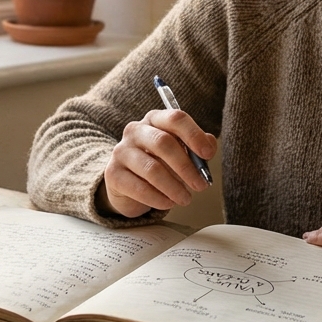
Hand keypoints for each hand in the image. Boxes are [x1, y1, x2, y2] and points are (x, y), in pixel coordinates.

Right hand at [99, 109, 217, 217]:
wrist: (127, 184)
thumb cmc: (159, 163)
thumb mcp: (180, 152)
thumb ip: (197, 147)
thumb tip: (209, 146)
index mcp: (155, 119)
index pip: (175, 118)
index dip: (194, 135)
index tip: (208, 154)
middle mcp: (135, 130)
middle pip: (163, 143)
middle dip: (186, 166)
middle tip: (201, 185)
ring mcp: (121, 151)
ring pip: (152, 169)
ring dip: (174, 187)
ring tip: (185, 199)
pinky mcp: (113, 174)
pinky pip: (139, 188)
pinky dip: (157, 198)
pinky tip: (168, 203)